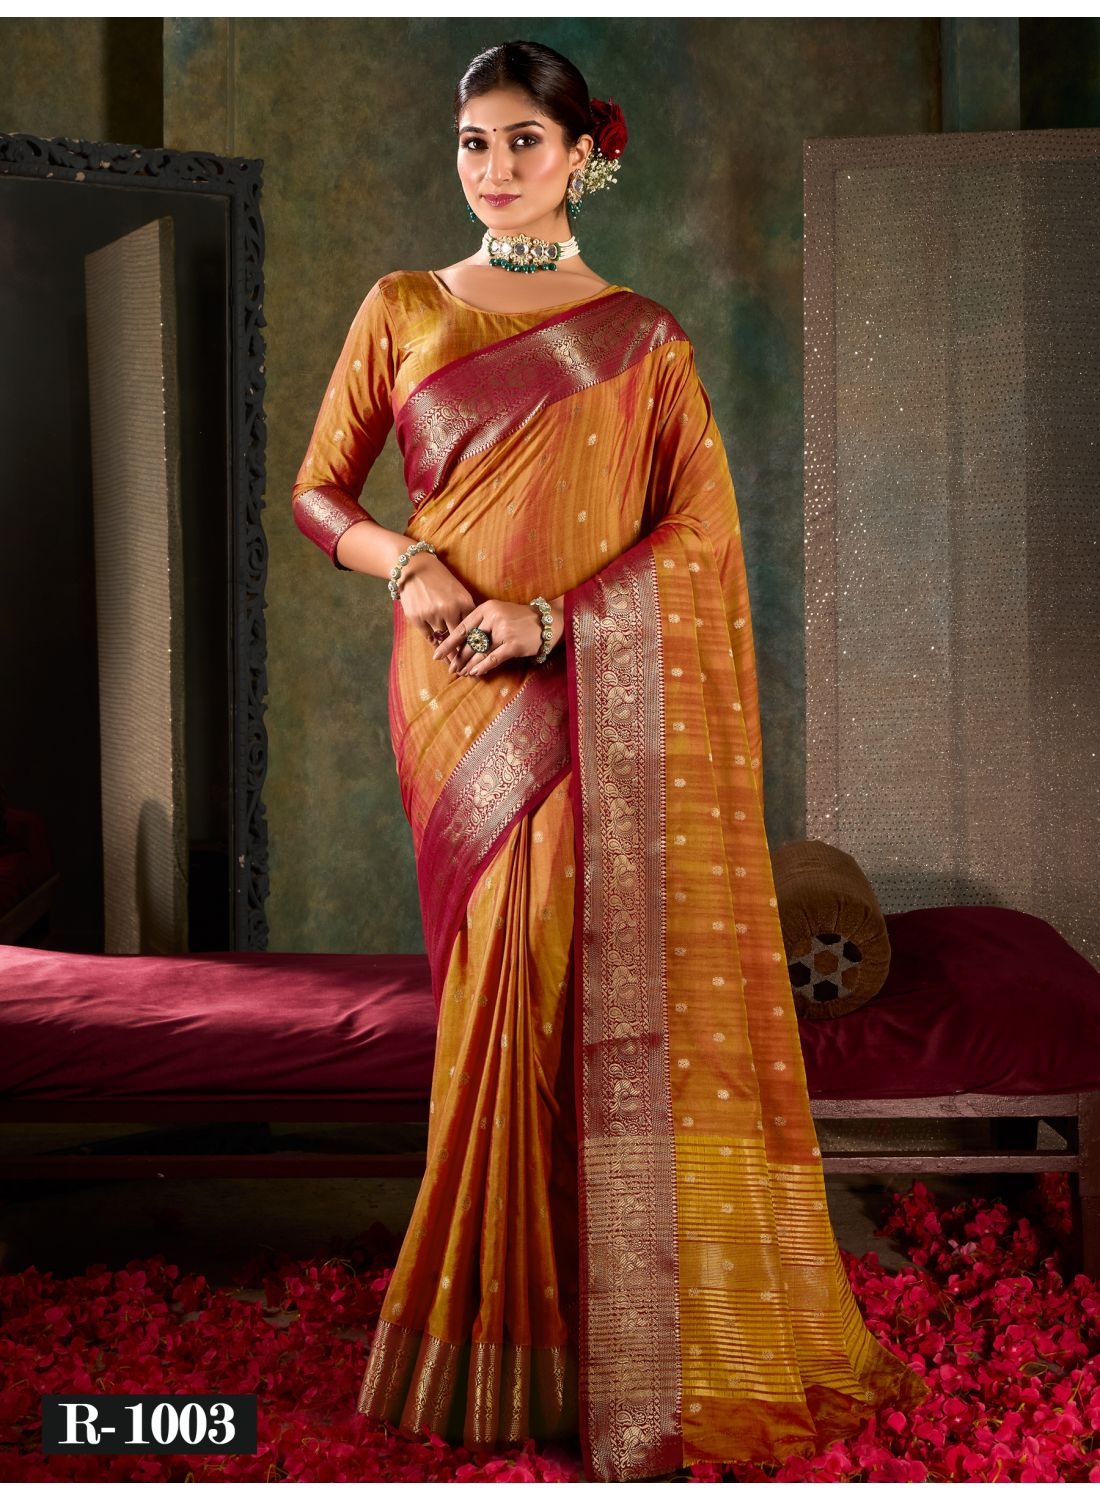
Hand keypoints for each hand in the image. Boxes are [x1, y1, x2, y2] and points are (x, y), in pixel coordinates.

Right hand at [396, 552, 475, 659]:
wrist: (414, 567)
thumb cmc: (440, 579)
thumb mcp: (458, 591)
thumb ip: (466, 609)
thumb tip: (476, 631)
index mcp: (463, 601)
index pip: (473, 628)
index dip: (476, 644)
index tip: (480, 658)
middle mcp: (448, 609)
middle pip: (459, 639)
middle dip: (463, 656)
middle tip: (467, 670)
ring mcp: (431, 614)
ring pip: (443, 639)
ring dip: (449, 653)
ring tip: (454, 666)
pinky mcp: (416, 618)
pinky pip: (429, 637)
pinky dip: (435, 646)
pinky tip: (440, 654)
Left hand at [433, 599, 561, 677]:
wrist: (547, 621)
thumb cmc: (520, 619)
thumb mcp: (498, 614)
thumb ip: (481, 624)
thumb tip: (460, 644)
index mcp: (487, 608)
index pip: (462, 627)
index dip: (448, 643)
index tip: (437, 654)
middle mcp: (494, 617)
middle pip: (470, 642)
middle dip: (459, 658)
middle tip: (451, 669)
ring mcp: (504, 631)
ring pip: (480, 652)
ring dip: (469, 665)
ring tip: (462, 673)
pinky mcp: (513, 645)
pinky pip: (493, 658)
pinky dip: (483, 667)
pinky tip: (475, 673)